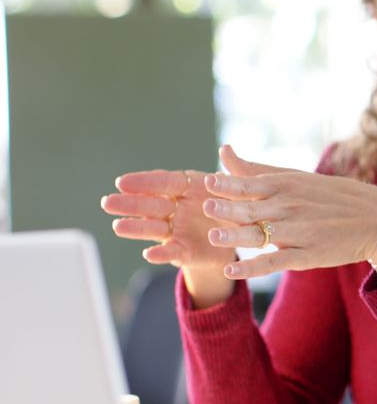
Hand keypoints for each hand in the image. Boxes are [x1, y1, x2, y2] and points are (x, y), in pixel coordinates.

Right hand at [102, 168, 239, 306]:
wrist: (243, 239)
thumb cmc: (236, 206)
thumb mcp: (239, 189)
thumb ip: (233, 171)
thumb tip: (226, 149)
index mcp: (190, 188)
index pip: (165, 182)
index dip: (145, 183)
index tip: (122, 182)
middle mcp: (178, 208)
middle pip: (152, 205)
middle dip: (131, 204)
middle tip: (108, 202)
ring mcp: (179, 230)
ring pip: (154, 228)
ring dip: (137, 228)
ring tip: (118, 226)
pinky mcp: (185, 251)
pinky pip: (172, 252)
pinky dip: (162, 254)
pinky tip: (148, 254)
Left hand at [201, 145, 376, 284]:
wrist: (376, 220)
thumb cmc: (331, 197)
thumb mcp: (295, 178)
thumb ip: (256, 169)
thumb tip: (223, 151)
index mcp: (287, 186)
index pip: (252, 184)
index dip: (229, 184)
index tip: (206, 182)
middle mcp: (291, 208)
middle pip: (254, 208)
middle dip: (229, 208)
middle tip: (206, 206)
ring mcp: (299, 233)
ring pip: (261, 235)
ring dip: (237, 236)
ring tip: (214, 237)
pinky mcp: (307, 256)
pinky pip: (274, 263)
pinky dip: (252, 268)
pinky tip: (231, 272)